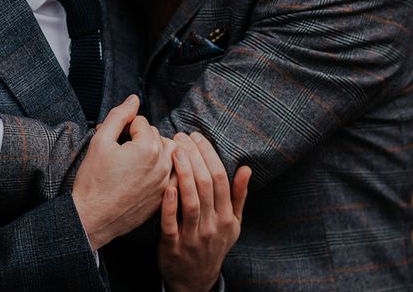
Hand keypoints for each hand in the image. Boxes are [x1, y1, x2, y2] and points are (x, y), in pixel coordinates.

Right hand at [72, 95, 174, 249]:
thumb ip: (119, 115)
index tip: (113, 141)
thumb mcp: (100, 141)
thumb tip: (134, 99)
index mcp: (148, 148)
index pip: (141, 122)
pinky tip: (141, 176)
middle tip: (119, 151)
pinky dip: (159, 169)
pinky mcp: (163, 197)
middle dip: (139, 137)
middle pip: (156, 135)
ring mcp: (165, 183)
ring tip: (132, 160)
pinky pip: (169, 174)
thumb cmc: (93, 180)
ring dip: (152, 151)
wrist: (92, 218)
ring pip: (166, 153)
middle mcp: (162, 165)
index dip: (124, 127)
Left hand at [158, 132, 250, 291]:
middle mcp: (212, 225)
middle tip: (181, 136)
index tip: (196, 136)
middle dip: (194, 156)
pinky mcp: (173, 247)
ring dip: (183, 173)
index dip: (209, 154)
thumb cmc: (214, 244)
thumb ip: (239, 196)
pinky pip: (171, 224)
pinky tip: (166, 185)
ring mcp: (193, 237)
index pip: (220, 179)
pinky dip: (169, 205)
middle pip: (205, 185)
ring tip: (173, 150)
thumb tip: (246, 168)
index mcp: (226, 216)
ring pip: (191, 201)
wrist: (195, 282)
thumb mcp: (233, 224)